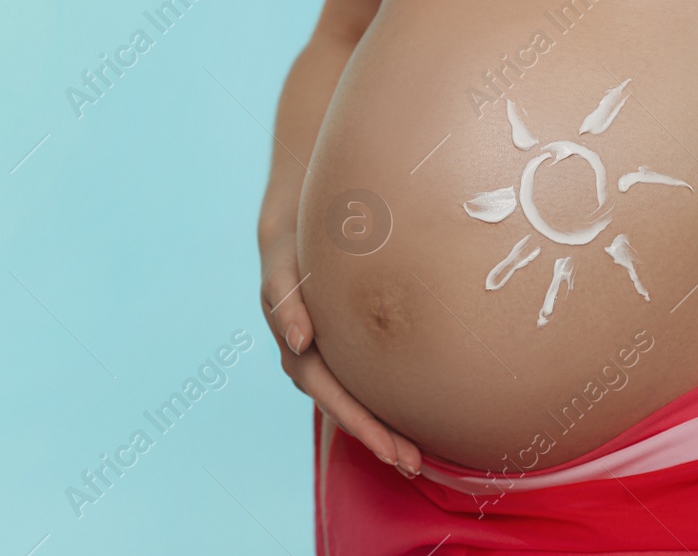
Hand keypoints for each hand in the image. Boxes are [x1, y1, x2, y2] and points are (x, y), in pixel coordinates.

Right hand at [258, 195, 421, 475]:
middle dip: (378, 440)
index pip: (334, 399)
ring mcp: (325, 361)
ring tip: (415, 457)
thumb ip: (286, 302)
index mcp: (298, 353)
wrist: (294, 232)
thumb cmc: (292, 251)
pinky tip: (408, 422)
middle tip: (413, 465)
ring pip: (355, 404)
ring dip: (381, 431)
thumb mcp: (282, 271)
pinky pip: (362, 386)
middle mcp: (311, 365)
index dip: (363, 426)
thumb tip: (299, 342)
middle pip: (347, 411)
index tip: (391, 452)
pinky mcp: (340, 352)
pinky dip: (381, 407)